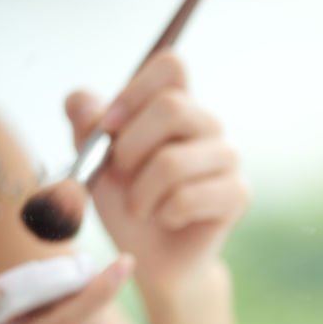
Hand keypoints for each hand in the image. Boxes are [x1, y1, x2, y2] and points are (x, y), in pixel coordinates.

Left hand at [66, 50, 247, 301]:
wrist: (154, 258)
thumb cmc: (129, 205)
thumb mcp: (96, 164)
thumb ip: (87, 129)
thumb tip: (83, 101)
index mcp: (177, 108)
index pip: (171, 65)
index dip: (134, 90)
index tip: (109, 126)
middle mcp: (208, 127)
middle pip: (173, 107)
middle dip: (130, 147)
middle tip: (118, 175)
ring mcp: (228, 159)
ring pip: (174, 161)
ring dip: (142, 191)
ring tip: (140, 207)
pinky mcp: (238, 194)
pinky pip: (189, 197)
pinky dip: (164, 214)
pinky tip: (168, 220)